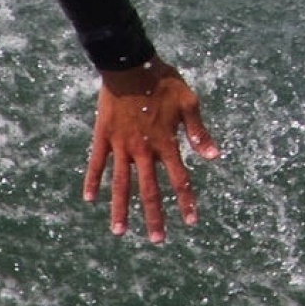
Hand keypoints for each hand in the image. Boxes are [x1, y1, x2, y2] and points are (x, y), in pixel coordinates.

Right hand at [85, 57, 219, 240]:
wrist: (131, 66)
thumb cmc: (163, 83)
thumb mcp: (189, 103)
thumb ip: (199, 132)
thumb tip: (214, 156)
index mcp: (166, 142)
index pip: (179, 179)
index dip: (185, 201)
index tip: (190, 221)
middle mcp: (143, 150)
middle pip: (149, 190)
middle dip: (154, 216)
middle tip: (157, 239)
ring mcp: (121, 146)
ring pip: (120, 184)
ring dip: (120, 209)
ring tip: (120, 232)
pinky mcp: (103, 137)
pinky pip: (96, 164)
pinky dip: (93, 181)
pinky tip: (90, 199)